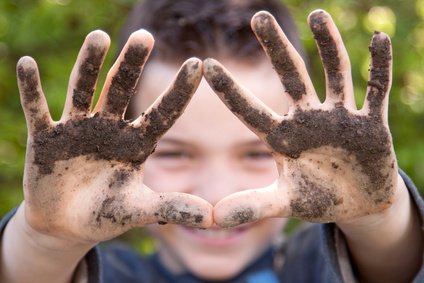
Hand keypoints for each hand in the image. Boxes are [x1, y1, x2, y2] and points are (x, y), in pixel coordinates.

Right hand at [17, 30, 211, 243]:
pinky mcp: (47, 138)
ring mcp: (78, 129)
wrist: (67, 225)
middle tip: (145, 36)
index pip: (162, 112)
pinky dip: (32, 90)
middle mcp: (110, 128)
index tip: (198, 63)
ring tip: (99, 37)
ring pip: (84, 90)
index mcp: (137, 143)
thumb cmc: (108, 213)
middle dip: (131, 63)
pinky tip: (27, 65)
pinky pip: (37, 110)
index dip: (179, 90)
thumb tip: (211, 218)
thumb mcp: (139, 210)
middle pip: (122, 89)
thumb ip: (171, 208)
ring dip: (89, 64)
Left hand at [204, 10, 396, 226]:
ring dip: (328, 45)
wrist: (358, 203)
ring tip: (317, 14)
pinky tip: (379, 40)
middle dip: (276, 49)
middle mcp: (308, 120)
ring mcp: (340, 118)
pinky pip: (375, 90)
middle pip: (290, 77)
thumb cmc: (317, 198)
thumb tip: (211, 219)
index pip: (250, 110)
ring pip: (333, 73)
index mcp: (283, 139)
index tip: (206, 65)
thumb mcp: (284, 204)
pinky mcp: (370, 123)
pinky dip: (378, 68)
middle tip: (258, 18)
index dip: (229, 91)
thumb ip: (251, 206)